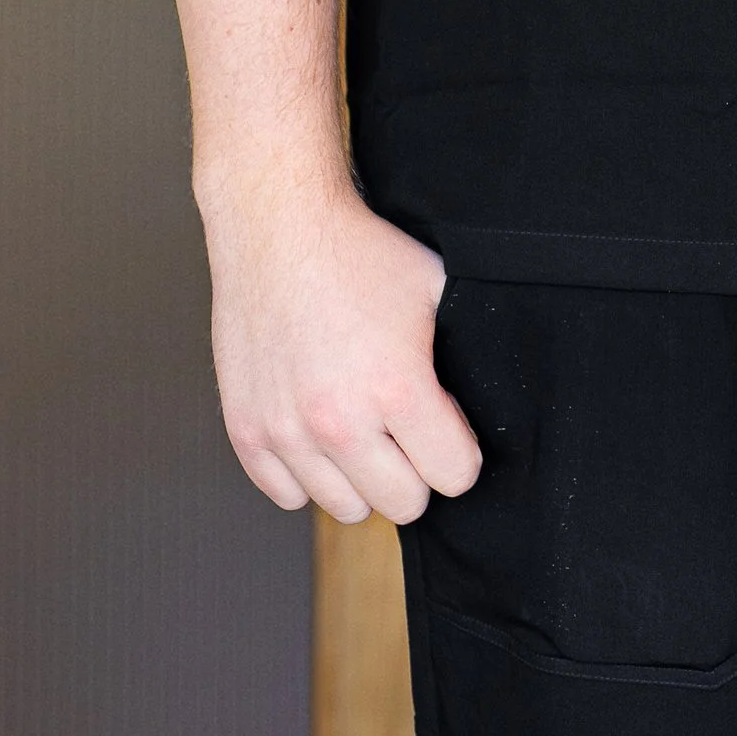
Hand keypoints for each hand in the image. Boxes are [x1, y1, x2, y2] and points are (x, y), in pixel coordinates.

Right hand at [202, 170, 483, 523]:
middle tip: (404, 428)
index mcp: (397, 387)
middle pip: (403, 505)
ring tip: (358, 422)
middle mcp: (340, 420)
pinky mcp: (246, 431)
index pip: (454, 477)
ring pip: (346, 508)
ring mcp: (287, 431)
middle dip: (415, 470)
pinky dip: (306, 473)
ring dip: (358, 474)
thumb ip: (461, 354)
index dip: (459, 451)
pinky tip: (316, 429)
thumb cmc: (360, 252)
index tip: (446, 426)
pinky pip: (288, 495)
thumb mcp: (435, 290)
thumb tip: (490, 398)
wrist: (279, 227)